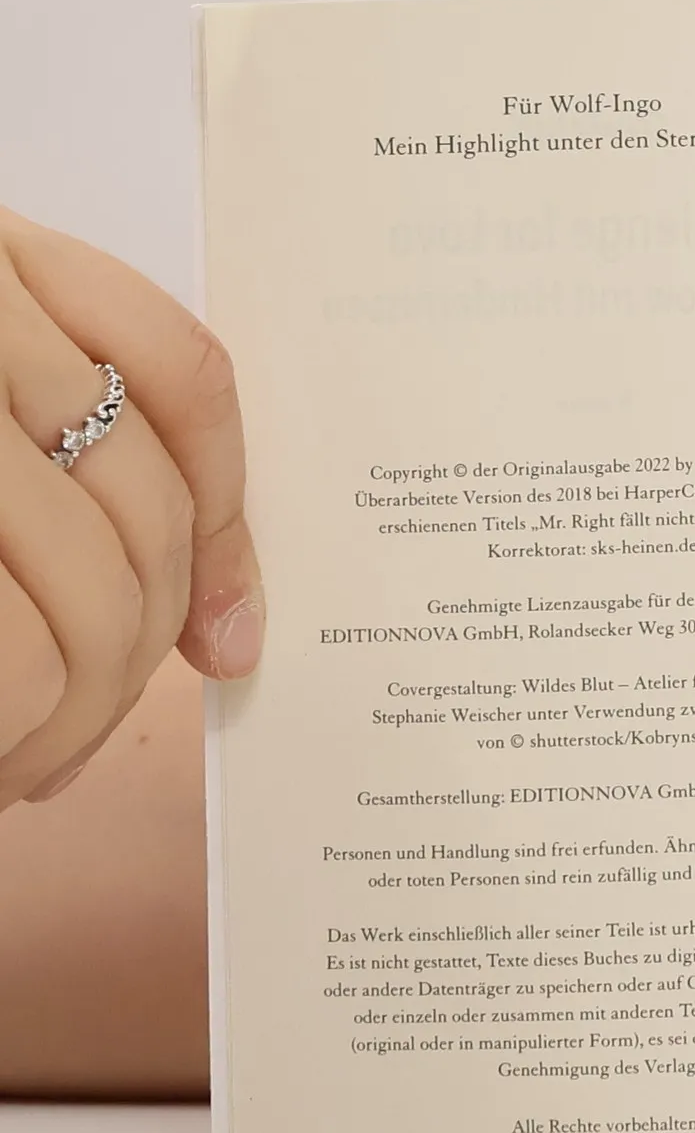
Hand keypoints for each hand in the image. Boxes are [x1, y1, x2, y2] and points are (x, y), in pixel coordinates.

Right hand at [0, 206, 263, 808]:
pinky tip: (3, 762)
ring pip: (85, 595)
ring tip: (29, 766)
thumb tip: (220, 617)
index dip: (223, 518)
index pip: (177, 366)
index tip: (235, 642)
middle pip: (140, 504)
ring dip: (75, 715)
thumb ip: (49, 440)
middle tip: (84, 744)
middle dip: (136, 654)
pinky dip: (22, 730)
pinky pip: (16, 655)